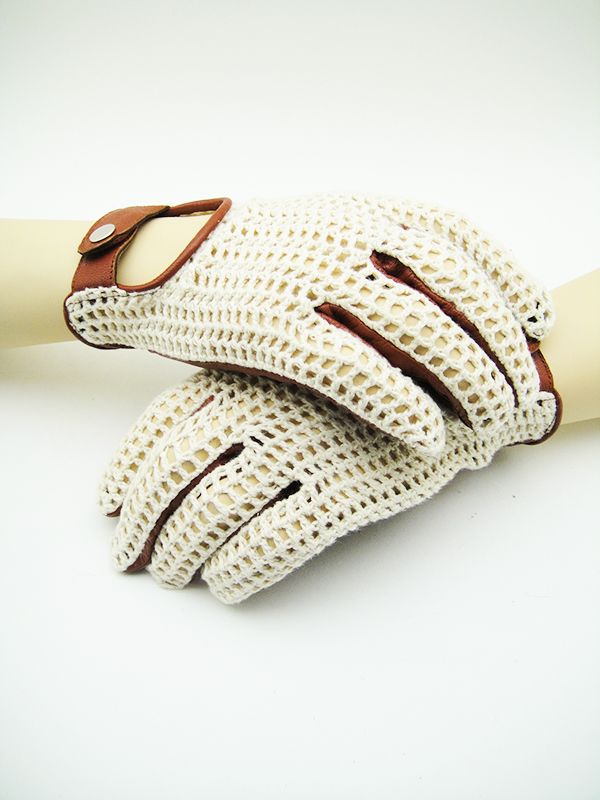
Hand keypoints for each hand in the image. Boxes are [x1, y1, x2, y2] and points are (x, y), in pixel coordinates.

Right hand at [65, 195, 554, 450]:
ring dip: (467, 378)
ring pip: (417, 329)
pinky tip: (428, 434)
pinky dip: (401, 403)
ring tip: (494, 419)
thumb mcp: (314, 232)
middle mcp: (346, 233)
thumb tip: (434, 294)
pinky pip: (357, 369)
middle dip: (500, 344)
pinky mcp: (274, 325)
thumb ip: (371, 251)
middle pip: (453, 289)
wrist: (157, 266)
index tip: (536, 321)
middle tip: (525, 388)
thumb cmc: (244, 256)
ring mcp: (311, 277)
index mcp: (359, 208)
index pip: (457, 237)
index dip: (506, 280)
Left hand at [99, 364, 558, 603]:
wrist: (448, 380)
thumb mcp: (288, 368)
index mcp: (246, 375)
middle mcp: (265, 411)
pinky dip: (241, 571)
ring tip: (174, 577)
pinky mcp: (348, 489)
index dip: (127, 476)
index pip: (162, 430)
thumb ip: (231, 395)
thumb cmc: (354, 375)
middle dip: (144, 527)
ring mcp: (306, 450)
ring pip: (218, 514)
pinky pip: (276, 542)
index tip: (109, 509)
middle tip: (130, 559)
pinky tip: (227, 586)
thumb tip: (164, 454)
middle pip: (178, 480)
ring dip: (184, 554)